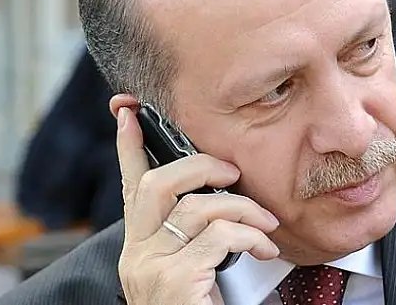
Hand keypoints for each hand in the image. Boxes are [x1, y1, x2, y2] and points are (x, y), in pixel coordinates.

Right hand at [115, 107, 279, 304]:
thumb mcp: (193, 266)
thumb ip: (195, 233)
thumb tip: (220, 195)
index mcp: (142, 246)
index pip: (131, 188)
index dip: (129, 148)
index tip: (128, 114)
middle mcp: (137, 254)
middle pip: (157, 185)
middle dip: (200, 166)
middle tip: (233, 172)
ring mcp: (151, 269)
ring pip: (197, 207)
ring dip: (244, 209)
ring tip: (268, 226)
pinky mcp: (175, 282)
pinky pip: (219, 237)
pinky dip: (251, 236)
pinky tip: (266, 249)